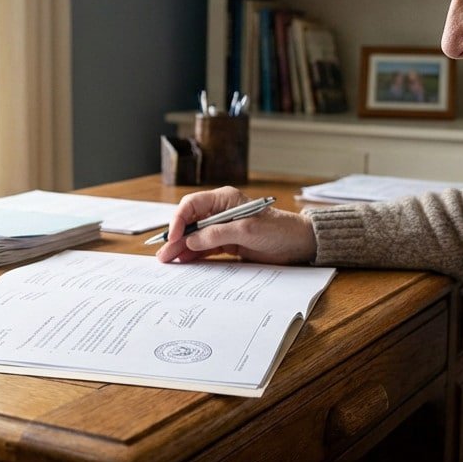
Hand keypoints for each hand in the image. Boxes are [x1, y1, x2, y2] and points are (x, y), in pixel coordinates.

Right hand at [155, 186, 317, 264]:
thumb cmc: (278, 229)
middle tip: (163, 255)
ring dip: (182, 248)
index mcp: (224, 199)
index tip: (173, 237)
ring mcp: (223, 228)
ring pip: (195, 237)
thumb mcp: (246, 230)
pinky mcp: (228, 244)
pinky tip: (184, 262)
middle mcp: (220, 212)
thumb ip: (217, 234)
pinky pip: (205, 249)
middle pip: (190, 222)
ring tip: (168, 262)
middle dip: (175, 237)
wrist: (299, 244)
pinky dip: (194, 255)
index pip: (192, 205)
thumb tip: (190, 240)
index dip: (179, 220)